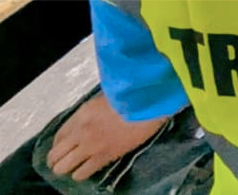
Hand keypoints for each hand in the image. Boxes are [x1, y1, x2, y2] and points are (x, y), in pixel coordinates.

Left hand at [46, 92, 168, 180]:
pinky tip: (83, 172)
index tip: (61, 147)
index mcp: (80, 114)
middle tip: (61, 162)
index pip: (58, 135)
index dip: (57, 145)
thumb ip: (91, 110)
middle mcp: (80, 132)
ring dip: (66, 168)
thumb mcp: (105, 97)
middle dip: (56, 160)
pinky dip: (80, 174)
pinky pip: (83, 172)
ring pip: (63, 167)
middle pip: (55, 154)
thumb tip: (87, 119)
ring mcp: (90, 146)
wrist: (148, 104)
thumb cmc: (131, 96)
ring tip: (72, 168)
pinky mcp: (104, 157)